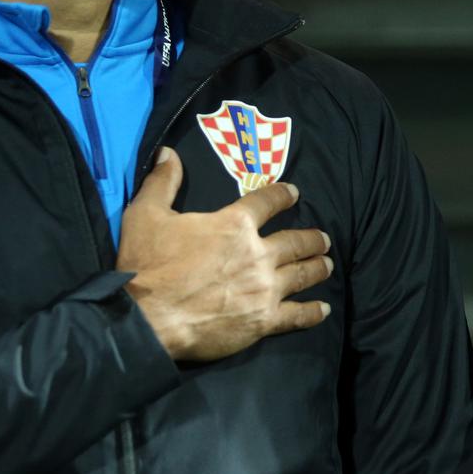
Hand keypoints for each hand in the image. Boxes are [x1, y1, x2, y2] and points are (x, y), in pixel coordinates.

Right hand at [116, 147, 332, 360]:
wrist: (148, 320)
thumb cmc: (147, 266)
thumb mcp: (145, 214)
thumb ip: (162, 183)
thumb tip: (168, 153)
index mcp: (234, 225)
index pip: (267, 203)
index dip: (282, 195)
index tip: (294, 193)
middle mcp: (258, 254)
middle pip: (295, 241)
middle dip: (312, 238)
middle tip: (324, 238)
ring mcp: (264, 289)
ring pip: (302, 274)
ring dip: (318, 267)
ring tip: (327, 264)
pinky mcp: (264, 320)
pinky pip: (296, 315)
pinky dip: (312, 312)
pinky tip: (322, 309)